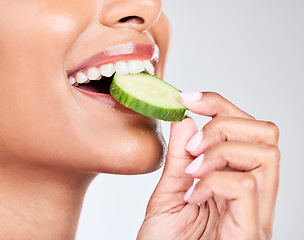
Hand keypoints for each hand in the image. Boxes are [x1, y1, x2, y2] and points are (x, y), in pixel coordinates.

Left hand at [137, 92, 279, 239]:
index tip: (188, 99)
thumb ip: (178, 159)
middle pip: (265, 132)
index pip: (246, 127)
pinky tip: (195, 195)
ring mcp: (255, 211)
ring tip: (192, 168)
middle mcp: (254, 193)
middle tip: (192, 146)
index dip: (220, 104)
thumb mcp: (168, 194)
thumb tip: (186, 120)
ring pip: (265, 152)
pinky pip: (246, 185)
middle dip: (223, 124)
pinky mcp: (250, 230)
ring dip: (220, 150)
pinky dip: (214, 179)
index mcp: (235, 180)